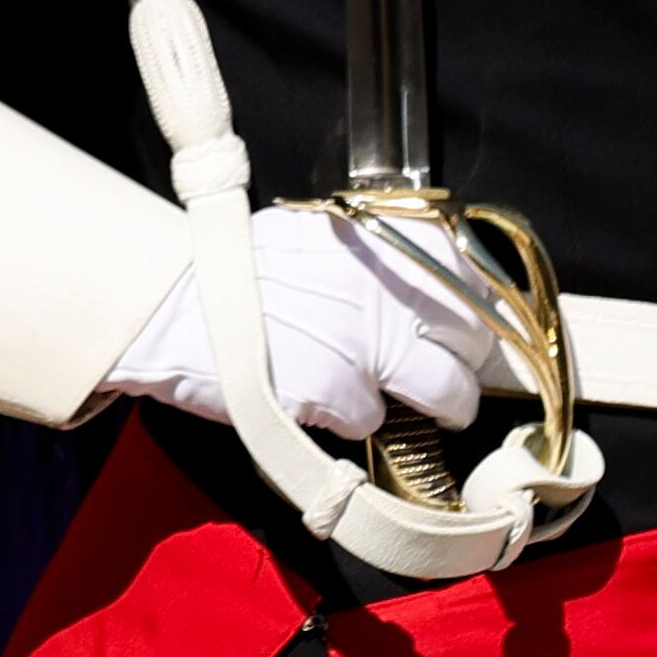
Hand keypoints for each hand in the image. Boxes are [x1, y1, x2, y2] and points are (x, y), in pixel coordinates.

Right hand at [104, 207, 494, 436]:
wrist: (172, 304)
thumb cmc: (236, 267)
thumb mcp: (317, 235)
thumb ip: (374, 255)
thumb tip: (422, 281)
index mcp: (388, 236)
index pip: (477, 271)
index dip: (484, 303)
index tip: (476, 321)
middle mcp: (393, 286)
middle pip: (476, 337)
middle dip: (465, 359)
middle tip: (446, 368)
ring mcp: (372, 343)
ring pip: (450, 394)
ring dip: (441, 406)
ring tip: (425, 410)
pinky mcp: (344, 392)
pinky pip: (378, 421)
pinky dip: (359, 420)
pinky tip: (330, 402)